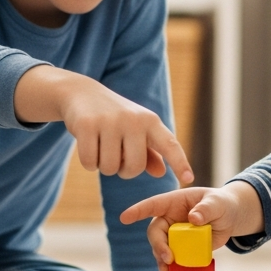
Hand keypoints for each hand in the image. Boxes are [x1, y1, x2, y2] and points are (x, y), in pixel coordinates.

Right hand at [16, 66, 191, 183]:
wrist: (82, 93)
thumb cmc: (114, 118)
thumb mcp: (136, 130)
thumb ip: (149, 152)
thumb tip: (161, 172)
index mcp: (150, 121)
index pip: (169, 144)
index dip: (179, 162)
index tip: (189, 177)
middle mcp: (133, 120)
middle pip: (134, 167)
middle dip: (123, 171)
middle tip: (117, 156)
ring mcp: (109, 121)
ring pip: (109, 168)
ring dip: (103, 166)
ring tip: (102, 147)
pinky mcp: (87, 125)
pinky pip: (90, 163)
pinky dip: (88, 163)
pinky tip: (88, 146)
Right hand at [120, 182, 263, 270]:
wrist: (230, 218)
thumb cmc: (221, 204)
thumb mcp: (217, 203)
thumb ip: (206, 208)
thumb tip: (193, 219)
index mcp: (174, 202)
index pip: (153, 205)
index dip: (138, 211)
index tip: (124, 218)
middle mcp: (170, 219)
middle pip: (155, 232)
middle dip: (158, 246)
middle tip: (167, 258)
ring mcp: (175, 235)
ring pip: (161, 248)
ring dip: (161, 259)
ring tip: (167, 270)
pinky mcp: (182, 248)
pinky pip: (173, 259)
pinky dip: (173, 268)